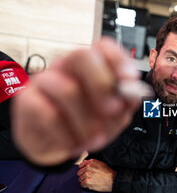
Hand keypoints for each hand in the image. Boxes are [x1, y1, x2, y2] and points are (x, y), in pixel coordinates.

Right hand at [12, 37, 146, 165]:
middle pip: (82, 56)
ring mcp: (44, 81)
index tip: (129, 80)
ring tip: (96, 139)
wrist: (56, 145)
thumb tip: (133, 93)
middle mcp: (66, 67)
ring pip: (68, 90)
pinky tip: (74, 145)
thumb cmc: (87, 124)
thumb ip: (125, 103)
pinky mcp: (27, 101)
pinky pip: (49, 114)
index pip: (103, 47)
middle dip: (102, 85)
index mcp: (91, 67)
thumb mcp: (114, 117)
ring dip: (88, 122)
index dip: (119, 60)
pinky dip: (68, 135)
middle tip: (114, 110)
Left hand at [77, 159, 115, 191]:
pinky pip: (82, 184)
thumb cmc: (108, 173)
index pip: (81, 165)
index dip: (82, 169)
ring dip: (84, 181)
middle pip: (79, 173)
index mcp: (91, 162)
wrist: (112, 180)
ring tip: (91, 182)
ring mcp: (87, 174)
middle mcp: (88, 167)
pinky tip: (90, 185)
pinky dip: (85, 186)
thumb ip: (92, 162)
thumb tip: (85, 162)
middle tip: (88, 178)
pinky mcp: (87, 181)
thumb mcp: (101, 164)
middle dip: (82, 176)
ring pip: (80, 179)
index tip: (84, 172)